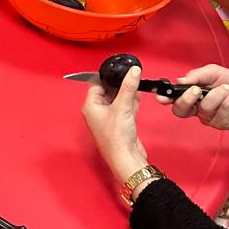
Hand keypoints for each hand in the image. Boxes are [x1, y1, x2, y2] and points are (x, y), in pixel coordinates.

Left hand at [80, 63, 147, 185]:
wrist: (126, 159)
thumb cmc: (116, 138)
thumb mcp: (123, 107)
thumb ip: (129, 87)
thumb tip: (133, 71)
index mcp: (90, 106)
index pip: (96, 84)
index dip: (107, 77)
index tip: (118, 70)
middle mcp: (97, 112)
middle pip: (107, 91)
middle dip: (119, 84)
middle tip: (130, 75)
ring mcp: (108, 118)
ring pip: (117, 99)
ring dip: (127, 93)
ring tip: (136, 83)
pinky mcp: (119, 124)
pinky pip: (124, 108)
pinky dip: (131, 102)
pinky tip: (138, 96)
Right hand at [165, 64, 228, 129]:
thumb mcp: (212, 72)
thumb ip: (195, 75)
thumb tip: (180, 81)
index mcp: (192, 96)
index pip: (174, 100)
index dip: (165, 99)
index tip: (161, 96)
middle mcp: (198, 109)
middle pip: (181, 111)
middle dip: (186, 99)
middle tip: (196, 90)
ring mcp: (209, 118)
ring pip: (205, 108)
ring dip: (218, 94)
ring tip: (228, 87)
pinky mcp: (222, 124)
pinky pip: (222, 111)